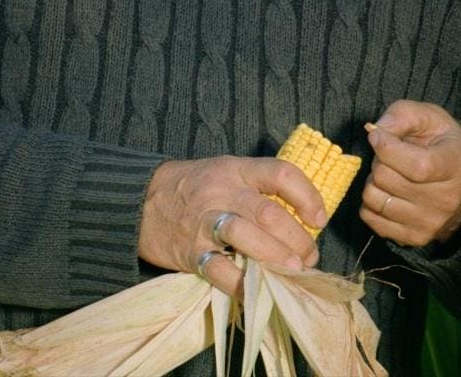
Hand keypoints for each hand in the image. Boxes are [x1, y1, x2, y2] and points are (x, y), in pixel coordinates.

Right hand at [137, 156, 324, 296]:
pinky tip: (259, 290)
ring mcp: (204, 223)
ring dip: (276, 257)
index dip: (307, 196)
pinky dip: (242, 283)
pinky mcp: (190, 252)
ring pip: (245, 236)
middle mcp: (222, 193)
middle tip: (309, 256)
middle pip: (268, 213)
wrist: (142, 200)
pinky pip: (219, 270)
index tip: (319, 219)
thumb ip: (261, 189)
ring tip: (294, 271)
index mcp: (238, 170)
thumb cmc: (197, 187)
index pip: (281, 174)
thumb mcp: (229, 172)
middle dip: (297, 239)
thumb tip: (305, 221)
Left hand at [359, 100, 460, 247]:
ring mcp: (429, 223)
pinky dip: (371, 202)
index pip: (415, 166)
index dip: (386, 147)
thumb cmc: (443, 144)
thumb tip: (377, 131)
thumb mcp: (430, 117)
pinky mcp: (414, 238)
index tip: (378, 136)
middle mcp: (444, 200)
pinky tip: (388, 192)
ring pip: (374, 198)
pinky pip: (371, 218)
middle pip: (386, 178)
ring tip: (391, 174)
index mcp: (454, 166)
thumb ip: (402, 115)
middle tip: (391, 156)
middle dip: (379, 160)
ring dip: (374, 181)